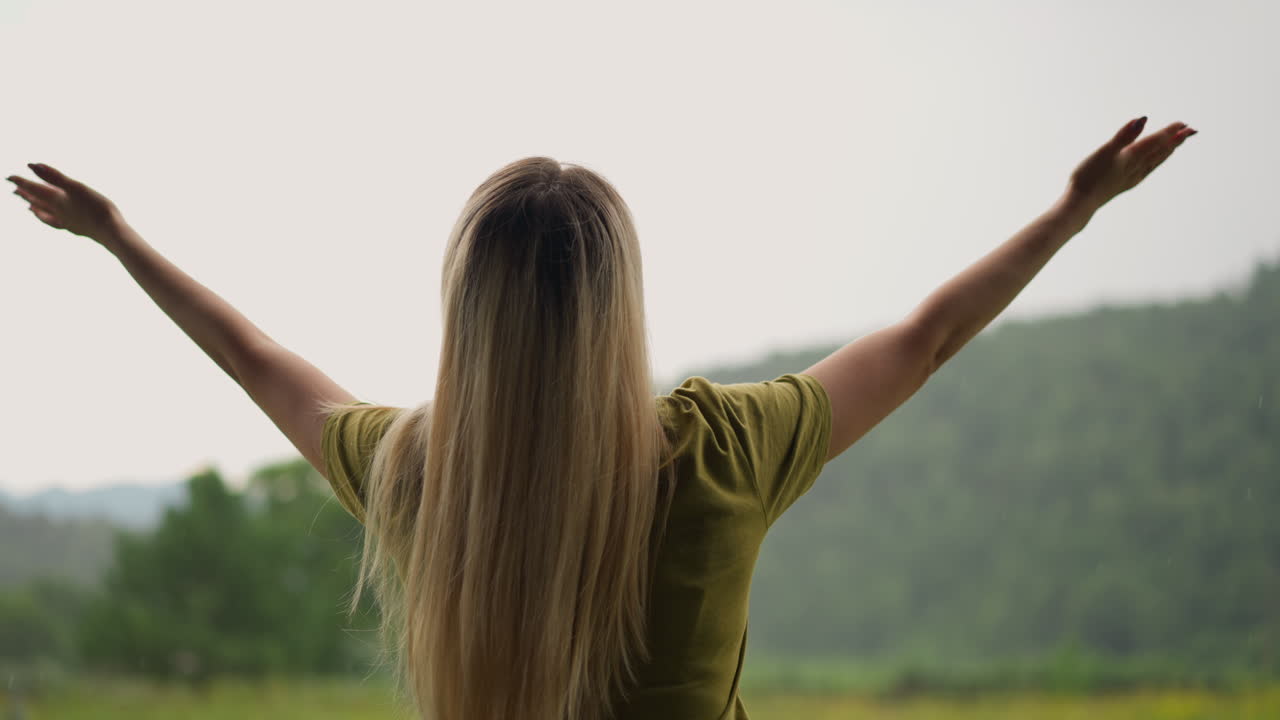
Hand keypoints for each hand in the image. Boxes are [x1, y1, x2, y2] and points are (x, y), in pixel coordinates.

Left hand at [7, 163, 127, 248]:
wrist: (112, 232)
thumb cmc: (96, 208)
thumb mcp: (76, 187)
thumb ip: (54, 176)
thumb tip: (32, 165)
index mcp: (57, 199)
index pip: (35, 188)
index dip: (21, 181)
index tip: (9, 177)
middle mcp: (58, 211)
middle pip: (37, 201)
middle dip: (26, 194)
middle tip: (15, 189)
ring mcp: (66, 221)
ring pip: (45, 213)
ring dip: (36, 207)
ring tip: (28, 206)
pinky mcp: (76, 228)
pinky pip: (56, 223)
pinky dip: (50, 220)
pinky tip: (54, 220)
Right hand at [1066, 117, 1196, 210]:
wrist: (1080, 203)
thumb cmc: (1088, 176)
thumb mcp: (1104, 151)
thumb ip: (1123, 136)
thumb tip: (1142, 120)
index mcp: (1132, 157)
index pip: (1156, 141)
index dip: (1170, 132)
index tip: (1184, 124)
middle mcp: (1136, 167)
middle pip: (1161, 151)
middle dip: (1175, 140)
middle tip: (1191, 131)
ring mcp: (1132, 177)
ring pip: (1155, 162)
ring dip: (1167, 152)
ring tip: (1175, 145)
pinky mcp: (1124, 184)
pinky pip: (1146, 171)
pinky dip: (1154, 163)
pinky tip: (1151, 165)